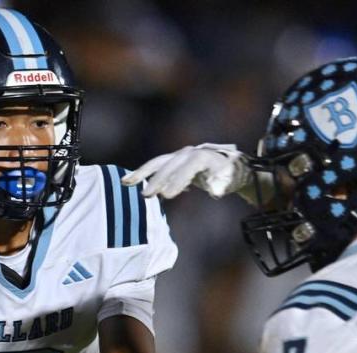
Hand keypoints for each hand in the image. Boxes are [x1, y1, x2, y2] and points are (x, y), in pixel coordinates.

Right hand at [121, 143, 250, 199]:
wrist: (228, 164)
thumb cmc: (230, 174)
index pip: (187, 168)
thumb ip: (221, 185)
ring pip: (158, 163)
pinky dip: (143, 172)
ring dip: (142, 173)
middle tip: (146, 196)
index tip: (167, 195)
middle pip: (169, 165)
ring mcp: (179, 156)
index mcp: (202, 156)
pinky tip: (129, 181)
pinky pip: (157, 166)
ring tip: (126, 182)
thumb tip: (215, 191)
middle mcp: (188, 153)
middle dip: (157, 180)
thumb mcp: (229, 180)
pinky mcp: (174, 161)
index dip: (177, 181)